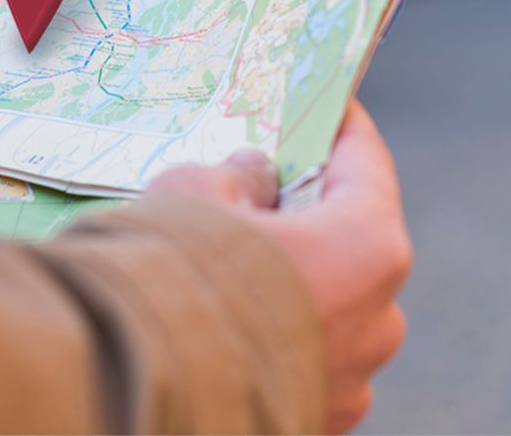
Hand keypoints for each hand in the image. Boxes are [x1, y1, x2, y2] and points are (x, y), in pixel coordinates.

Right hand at [147, 103, 411, 432]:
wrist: (131, 387)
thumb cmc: (173, 275)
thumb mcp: (195, 191)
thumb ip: (238, 178)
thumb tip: (253, 182)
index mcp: (367, 246)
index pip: (366, 164)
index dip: (338, 127)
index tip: (323, 106)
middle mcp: (379, 320)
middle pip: (351, 243)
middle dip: (309, 215)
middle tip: (264, 188)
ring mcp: (352, 383)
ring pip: (329, 311)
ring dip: (290, 286)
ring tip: (229, 266)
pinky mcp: (318, 425)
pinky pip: (303, 364)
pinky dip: (271, 341)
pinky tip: (222, 324)